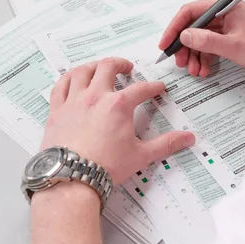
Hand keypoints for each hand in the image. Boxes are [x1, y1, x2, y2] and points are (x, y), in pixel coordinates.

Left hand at [42, 57, 194, 184]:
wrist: (72, 179)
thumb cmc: (105, 167)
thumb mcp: (141, 155)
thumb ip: (166, 144)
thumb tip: (187, 138)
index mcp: (118, 105)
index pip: (141, 89)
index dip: (153, 87)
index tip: (157, 88)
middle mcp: (95, 97)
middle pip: (108, 67)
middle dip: (121, 64)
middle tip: (127, 68)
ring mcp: (73, 102)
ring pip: (82, 71)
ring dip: (93, 65)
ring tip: (100, 67)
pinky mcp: (57, 111)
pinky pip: (60, 86)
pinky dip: (68, 78)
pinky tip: (73, 79)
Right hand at [159, 0, 244, 76]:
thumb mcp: (234, 47)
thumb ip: (206, 41)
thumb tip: (185, 36)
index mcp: (227, 6)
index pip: (191, 11)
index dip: (175, 28)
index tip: (166, 44)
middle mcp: (226, 12)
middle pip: (194, 25)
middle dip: (185, 45)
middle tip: (180, 62)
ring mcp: (229, 25)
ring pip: (202, 37)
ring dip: (195, 54)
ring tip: (194, 71)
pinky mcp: (232, 37)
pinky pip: (212, 45)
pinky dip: (206, 57)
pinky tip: (204, 70)